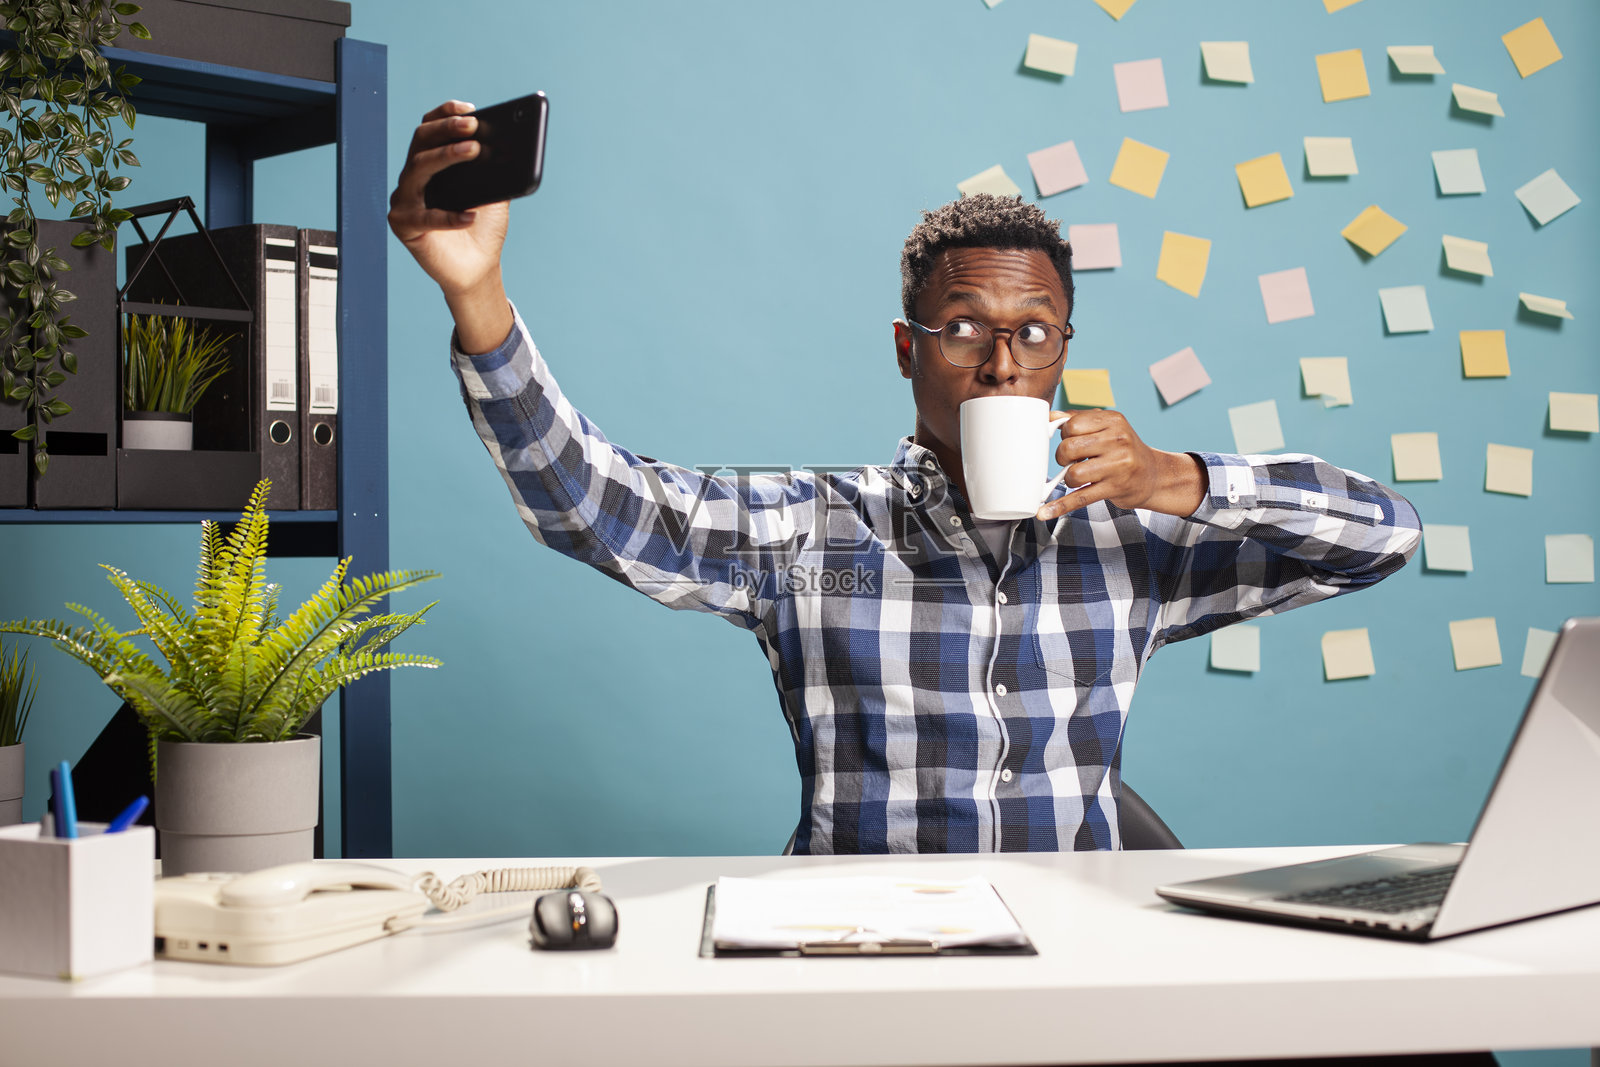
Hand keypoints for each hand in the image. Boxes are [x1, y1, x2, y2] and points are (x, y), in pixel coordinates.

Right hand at [388, 101, 513, 350]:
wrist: (478, 267)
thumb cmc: (483, 227)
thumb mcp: (494, 192)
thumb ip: (495, 169)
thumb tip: (506, 143)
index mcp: (431, 163)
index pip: (430, 128)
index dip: (445, 114)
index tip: (471, 109)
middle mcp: (413, 177)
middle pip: (421, 141)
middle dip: (447, 128)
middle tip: (472, 125)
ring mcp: (405, 199)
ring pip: (418, 168)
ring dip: (446, 156)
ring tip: (474, 150)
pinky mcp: (404, 225)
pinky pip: (426, 217)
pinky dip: (449, 216)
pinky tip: (470, 215)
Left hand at [1036, 408, 1205, 519]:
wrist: (1153, 476)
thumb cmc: (1123, 451)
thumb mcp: (1107, 428)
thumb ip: (1078, 420)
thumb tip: (1049, 417)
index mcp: (1113, 421)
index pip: (1071, 425)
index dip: (1064, 436)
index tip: (1071, 443)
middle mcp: (1118, 440)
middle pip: (1068, 448)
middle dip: (1062, 458)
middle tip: (1072, 461)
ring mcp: (1118, 466)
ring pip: (1073, 474)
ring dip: (1069, 478)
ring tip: (1079, 477)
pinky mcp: (1115, 488)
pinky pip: (1080, 498)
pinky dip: (1060, 506)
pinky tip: (1044, 513)